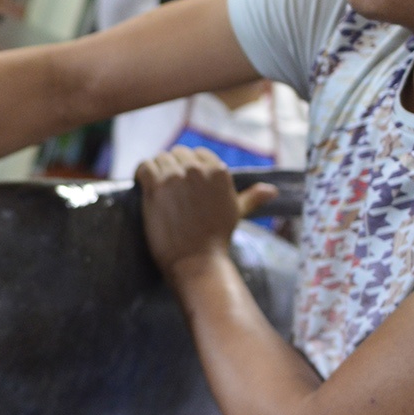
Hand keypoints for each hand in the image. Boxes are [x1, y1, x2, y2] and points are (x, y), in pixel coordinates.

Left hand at [135, 146, 275, 279]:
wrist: (196, 260)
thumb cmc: (216, 238)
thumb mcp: (237, 212)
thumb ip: (252, 197)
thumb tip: (272, 190)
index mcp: (219, 170)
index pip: (198, 154)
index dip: (189, 167)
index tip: (185, 184)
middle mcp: (198, 169)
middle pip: (177, 154)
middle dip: (172, 168)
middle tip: (170, 190)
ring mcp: (177, 176)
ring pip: (160, 158)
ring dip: (157, 171)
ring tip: (158, 190)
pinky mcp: (157, 186)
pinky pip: (144, 166)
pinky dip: (141, 173)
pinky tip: (143, 186)